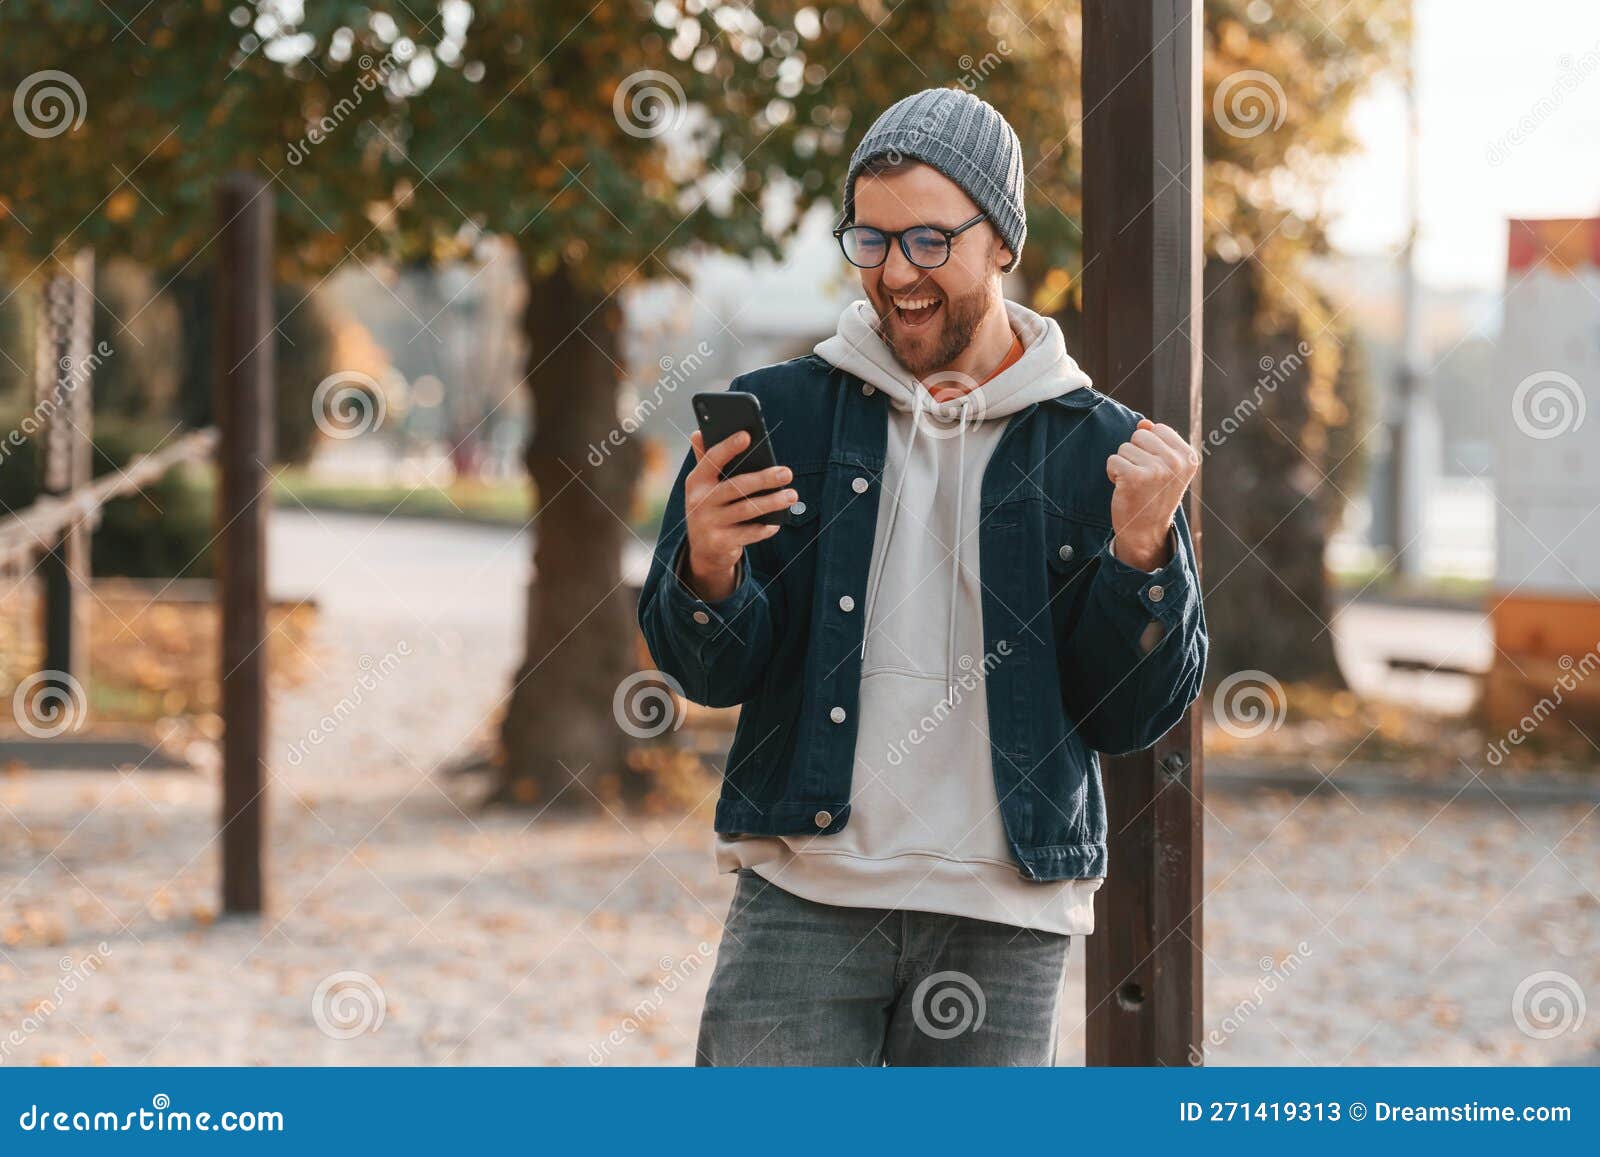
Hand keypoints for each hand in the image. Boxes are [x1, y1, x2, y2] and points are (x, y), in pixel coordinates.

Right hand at [682, 429, 795, 601]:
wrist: (704, 550)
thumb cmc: (711, 507)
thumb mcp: (704, 486)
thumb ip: (706, 460)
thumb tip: (699, 432)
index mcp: (696, 481)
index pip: (712, 460)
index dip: (728, 447)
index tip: (747, 435)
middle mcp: (698, 501)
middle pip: (735, 486)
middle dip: (764, 479)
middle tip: (787, 473)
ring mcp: (707, 523)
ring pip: (745, 510)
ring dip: (772, 502)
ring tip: (792, 495)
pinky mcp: (718, 543)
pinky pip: (748, 533)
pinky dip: (764, 528)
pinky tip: (777, 522)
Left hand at [1105, 419, 1197, 570]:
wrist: (1146, 531)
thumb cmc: (1153, 496)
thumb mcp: (1165, 467)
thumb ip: (1157, 442)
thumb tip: (1143, 423)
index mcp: (1188, 457)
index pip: (1158, 429)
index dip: (1149, 447)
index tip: (1155, 470)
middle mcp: (1176, 462)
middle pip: (1139, 435)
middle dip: (1134, 454)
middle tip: (1142, 478)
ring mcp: (1157, 469)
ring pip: (1124, 447)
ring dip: (1123, 465)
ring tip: (1135, 484)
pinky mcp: (1135, 477)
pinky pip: (1113, 459)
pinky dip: (1113, 473)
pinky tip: (1124, 488)